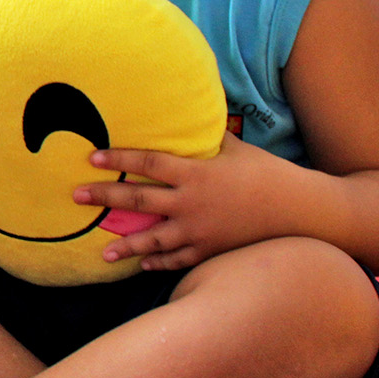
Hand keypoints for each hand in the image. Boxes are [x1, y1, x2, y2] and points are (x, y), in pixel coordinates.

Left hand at [75, 131, 286, 270]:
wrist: (302, 210)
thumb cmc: (268, 173)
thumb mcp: (235, 149)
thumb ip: (206, 138)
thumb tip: (189, 112)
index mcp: (195, 172)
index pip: (146, 163)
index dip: (117, 159)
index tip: (92, 157)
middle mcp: (191, 203)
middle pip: (138, 200)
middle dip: (104, 197)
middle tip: (76, 196)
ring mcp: (200, 231)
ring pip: (153, 239)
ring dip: (126, 246)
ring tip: (103, 253)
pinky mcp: (211, 251)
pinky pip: (178, 260)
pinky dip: (160, 263)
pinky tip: (144, 265)